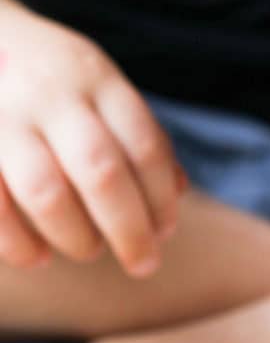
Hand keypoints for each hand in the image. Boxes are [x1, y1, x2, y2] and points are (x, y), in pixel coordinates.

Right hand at [0, 0, 185, 274]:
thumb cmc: (49, 81)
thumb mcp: (98, 88)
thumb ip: (137, 137)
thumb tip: (178, 191)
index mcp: (94, 77)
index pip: (144, 147)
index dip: (161, 202)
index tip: (163, 234)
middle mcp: (48, 93)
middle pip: (101, 172)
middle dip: (130, 231)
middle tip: (143, 265)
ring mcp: (2, 118)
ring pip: (46, 194)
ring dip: (77, 238)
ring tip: (88, 249)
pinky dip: (20, 246)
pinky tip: (38, 258)